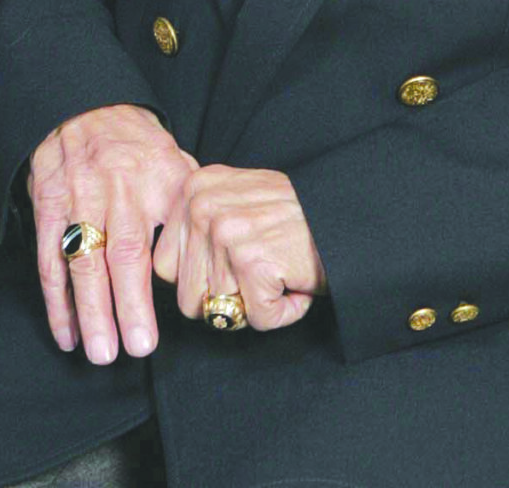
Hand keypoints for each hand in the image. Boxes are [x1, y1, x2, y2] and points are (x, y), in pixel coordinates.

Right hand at [30, 105, 195, 362]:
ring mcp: (80, 196)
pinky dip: (56, 300)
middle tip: (138, 349)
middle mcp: (119, 188)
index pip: (168, 236)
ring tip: (100, 353)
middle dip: (129, 305)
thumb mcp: (173, 159)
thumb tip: (215, 251)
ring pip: (84, 261)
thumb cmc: (137, 145)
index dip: (172, 277)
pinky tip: (67, 333)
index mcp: (157, 177)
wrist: (82, 104)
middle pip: (124, 253)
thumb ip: (189, 205)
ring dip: (91, 311)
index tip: (182, 313)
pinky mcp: (48, 204)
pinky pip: (50, 259)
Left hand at [155, 164, 325, 334]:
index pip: (164, 267)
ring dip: (254, 304)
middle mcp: (203, 206)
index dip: (202, 279)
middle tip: (259, 267)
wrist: (343, 214)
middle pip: (187, 297)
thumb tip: (166, 271)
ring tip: (276, 268)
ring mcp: (226, 233)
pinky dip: (282, 311)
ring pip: (218, 312)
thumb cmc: (293, 213)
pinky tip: (293, 280)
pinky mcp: (252, 262)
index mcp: (194, 189)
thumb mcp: (235, 199)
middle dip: (226, 298)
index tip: (234, 260)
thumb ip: (197, 223)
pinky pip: (257, 319)